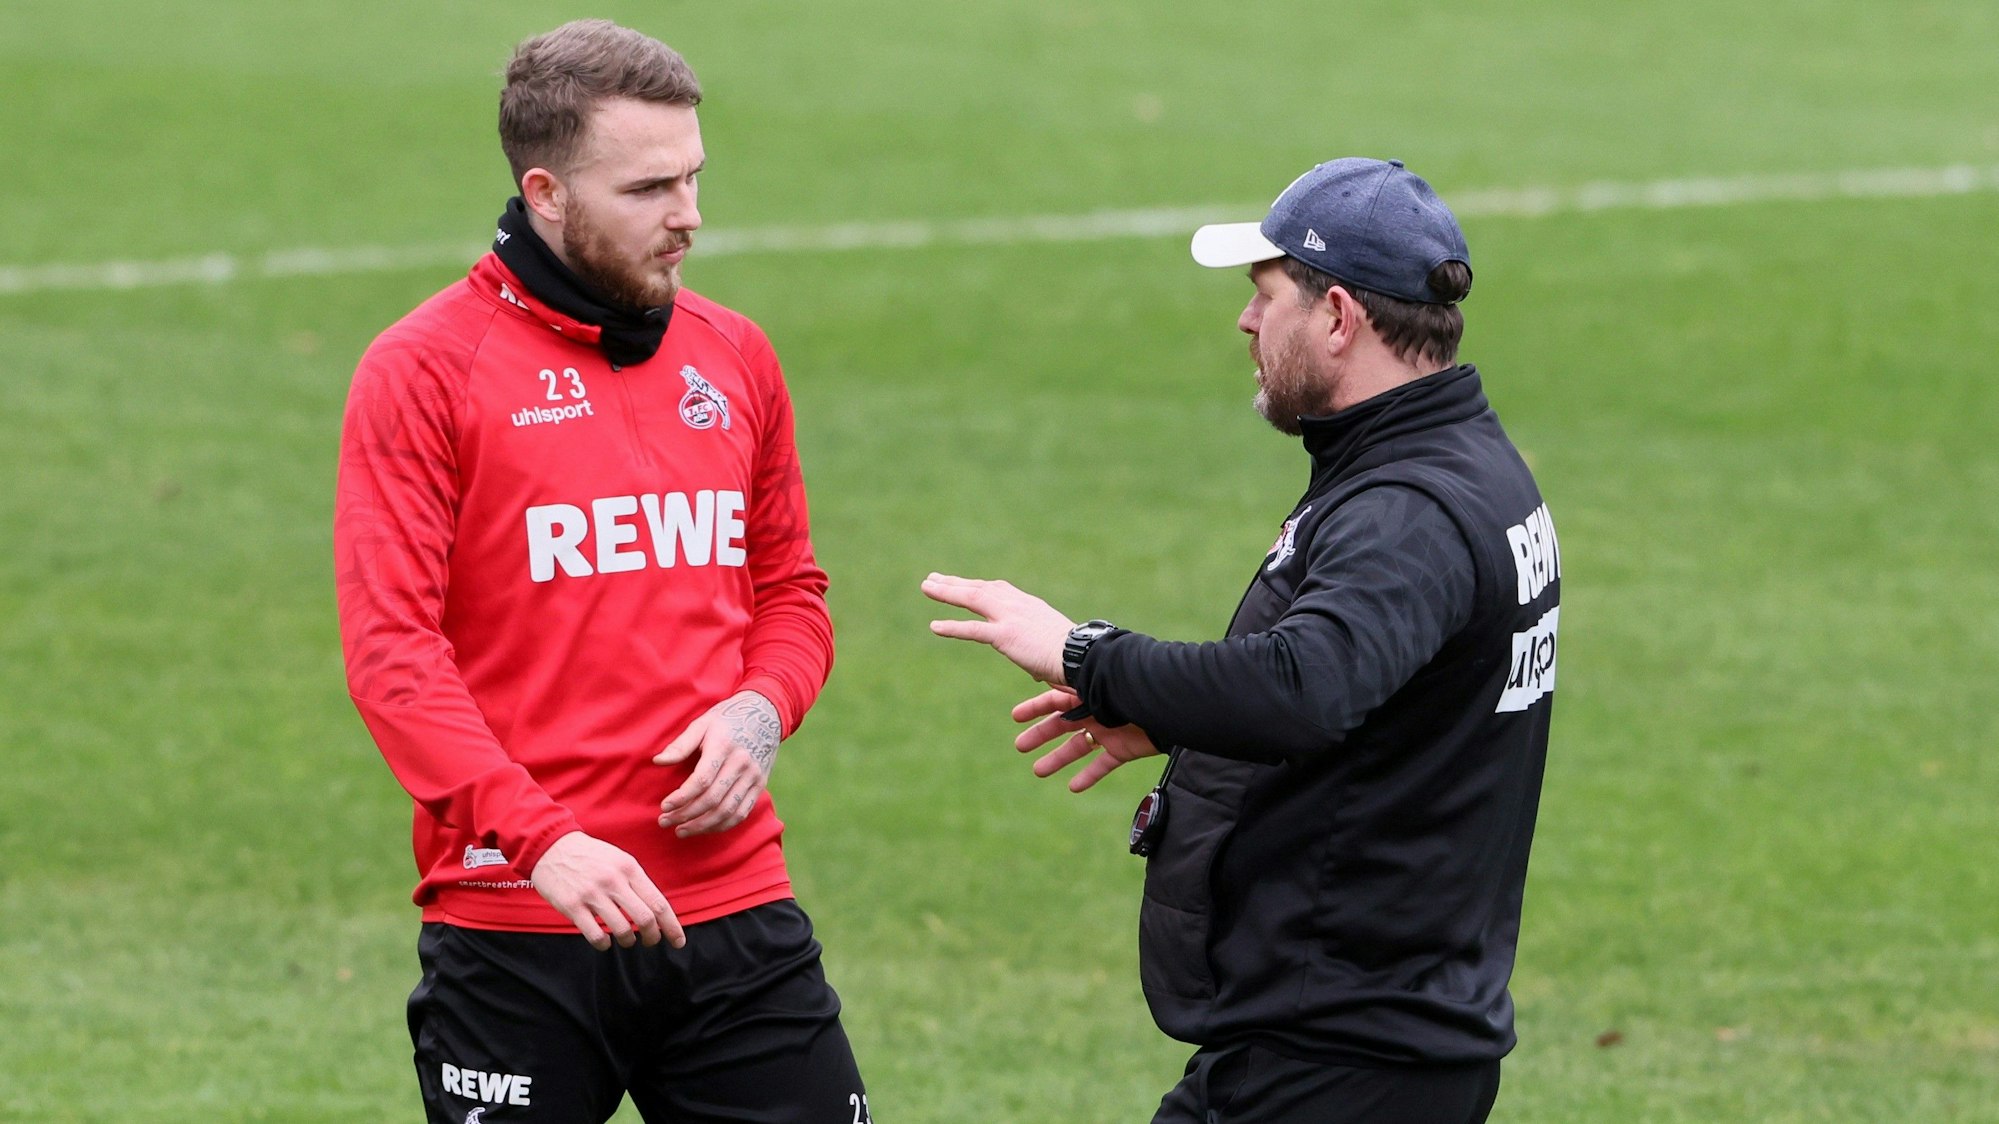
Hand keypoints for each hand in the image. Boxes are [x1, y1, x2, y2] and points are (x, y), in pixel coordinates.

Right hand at [530, 831, 683, 950]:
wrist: (551, 846)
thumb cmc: (589, 856)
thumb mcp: (619, 860)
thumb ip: (636, 882)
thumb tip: (656, 910)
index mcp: (629, 868)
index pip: (658, 902)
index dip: (672, 926)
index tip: (678, 941)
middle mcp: (613, 881)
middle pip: (645, 919)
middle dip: (652, 936)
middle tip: (650, 941)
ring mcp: (592, 894)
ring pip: (622, 930)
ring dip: (628, 941)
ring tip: (626, 939)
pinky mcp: (572, 906)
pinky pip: (595, 935)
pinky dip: (604, 944)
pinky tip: (604, 941)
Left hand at [655, 690, 779, 835]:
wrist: (765, 715)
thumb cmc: (726, 719)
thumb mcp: (702, 724)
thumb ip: (681, 744)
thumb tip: (658, 761)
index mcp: (724, 746)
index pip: (702, 780)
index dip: (682, 797)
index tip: (664, 806)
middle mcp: (742, 763)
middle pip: (713, 799)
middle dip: (686, 815)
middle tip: (665, 821)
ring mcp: (754, 776)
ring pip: (727, 811)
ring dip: (702, 825)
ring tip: (681, 830)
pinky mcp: (760, 785)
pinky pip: (742, 813)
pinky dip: (721, 825)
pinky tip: (704, 827)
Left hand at [922, 573, 1075, 684]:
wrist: (1080, 655)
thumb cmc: (1073, 656)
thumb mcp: (1054, 647)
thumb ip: (1040, 655)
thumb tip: (1037, 673)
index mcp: (1029, 605)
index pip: (998, 590)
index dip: (977, 585)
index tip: (962, 582)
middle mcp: (1017, 605)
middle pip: (980, 588)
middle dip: (955, 583)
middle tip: (933, 579)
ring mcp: (1010, 618)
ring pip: (972, 598)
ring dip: (947, 592)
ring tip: (926, 587)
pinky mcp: (1005, 635)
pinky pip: (973, 629)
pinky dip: (952, 627)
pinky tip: (934, 627)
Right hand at [1012, 687, 1159, 791]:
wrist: (1168, 709)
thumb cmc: (1131, 692)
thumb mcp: (1097, 687)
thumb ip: (1072, 685)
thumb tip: (1042, 675)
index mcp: (1087, 694)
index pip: (1055, 701)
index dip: (1034, 709)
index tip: (1016, 718)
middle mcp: (1095, 712)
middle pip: (1062, 726)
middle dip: (1040, 735)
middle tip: (1020, 746)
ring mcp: (1108, 731)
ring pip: (1078, 748)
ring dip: (1057, 759)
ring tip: (1038, 771)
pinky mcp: (1123, 749)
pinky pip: (1103, 765)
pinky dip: (1088, 776)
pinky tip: (1073, 787)